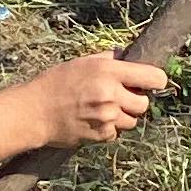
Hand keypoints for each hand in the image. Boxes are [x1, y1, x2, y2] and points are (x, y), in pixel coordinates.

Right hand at [30, 53, 165, 147]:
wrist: (34, 112)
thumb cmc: (56, 83)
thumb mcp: (83, 62)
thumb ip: (109, 59)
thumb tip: (130, 56)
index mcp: (108, 71)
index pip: (153, 77)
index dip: (156, 81)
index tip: (151, 83)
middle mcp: (111, 93)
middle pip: (144, 103)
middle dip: (135, 101)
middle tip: (119, 98)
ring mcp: (107, 116)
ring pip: (132, 121)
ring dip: (122, 117)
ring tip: (101, 110)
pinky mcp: (102, 135)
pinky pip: (117, 133)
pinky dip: (109, 129)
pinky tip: (92, 120)